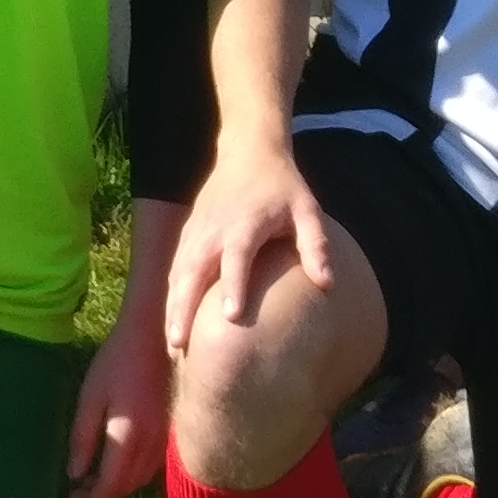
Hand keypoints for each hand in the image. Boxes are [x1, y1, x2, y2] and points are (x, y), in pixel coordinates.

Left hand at [61, 307, 171, 497]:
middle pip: (126, 486)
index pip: (110, 483)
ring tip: (93, 488)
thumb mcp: (90, 396)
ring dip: (118, 490)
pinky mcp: (168, 429)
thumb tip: (76, 474)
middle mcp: (150, 442)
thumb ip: (83, 437)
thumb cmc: (116, 362)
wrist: (154, 336)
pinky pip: (151, 466)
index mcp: (128, 435)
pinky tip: (118, 469)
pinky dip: (133, 476)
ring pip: (141, 478)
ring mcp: (163, 437)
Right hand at [161, 144, 335, 354]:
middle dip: (184, 307)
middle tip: (181, 345)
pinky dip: (170, 294)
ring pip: (178, 273)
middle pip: (193, 270)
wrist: (248, 152)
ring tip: (173, 345)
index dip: (233, 285)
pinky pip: (175, 267)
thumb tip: (327, 284)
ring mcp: (197, 231)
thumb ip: (315, 245)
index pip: (236, 257)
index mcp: (246, 222)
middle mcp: (214, 229)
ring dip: (172, 307)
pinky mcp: (188, 233)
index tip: (230, 318)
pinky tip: (171, 321)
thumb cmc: (283, 187)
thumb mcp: (307, 209)